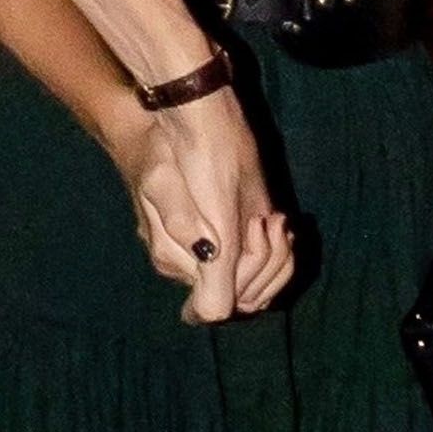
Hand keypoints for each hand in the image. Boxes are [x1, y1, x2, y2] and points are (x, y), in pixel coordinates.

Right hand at [107, 90, 292, 323]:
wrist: (160, 123)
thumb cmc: (160, 149)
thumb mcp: (165, 183)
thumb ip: (186, 235)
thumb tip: (209, 307)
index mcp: (173, 258)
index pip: (222, 303)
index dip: (250, 275)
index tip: (255, 229)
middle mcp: (185, 264)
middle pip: (241, 295)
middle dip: (267, 261)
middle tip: (269, 217)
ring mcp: (199, 254)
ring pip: (251, 284)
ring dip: (272, 254)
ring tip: (270, 215)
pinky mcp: (212, 241)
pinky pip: (249, 267)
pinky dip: (269, 249)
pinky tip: (268, 218)